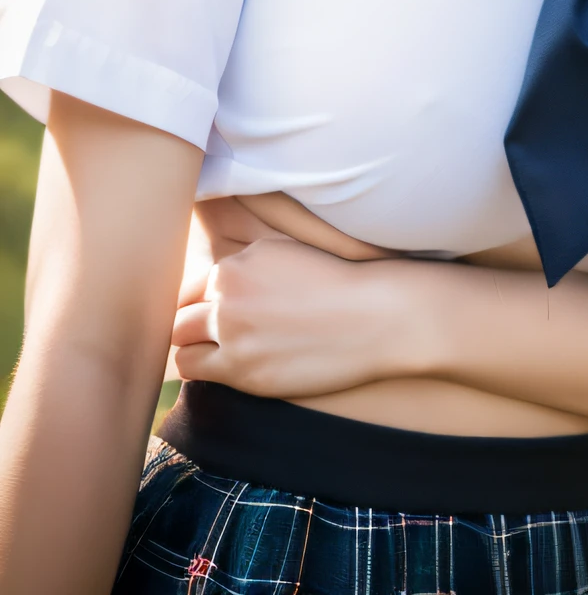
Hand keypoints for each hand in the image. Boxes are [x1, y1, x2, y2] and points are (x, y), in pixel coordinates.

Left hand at [172, 237, 429, 397]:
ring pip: (180, 343)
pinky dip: (202, 369)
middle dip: (190, 324)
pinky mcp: (242, 370)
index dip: (200, 302)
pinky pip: (195, 371)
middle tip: (207, 337)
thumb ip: (246, 264)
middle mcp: (226, 296)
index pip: (192, 286)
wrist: (373, 316)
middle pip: (180, 314)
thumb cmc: (337, 281)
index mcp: (236, 265)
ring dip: (192, 347)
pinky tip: (222, 367)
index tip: (210, 314)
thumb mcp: (284, 252)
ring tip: (212, 353)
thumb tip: (218, 281)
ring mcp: (231, 334)